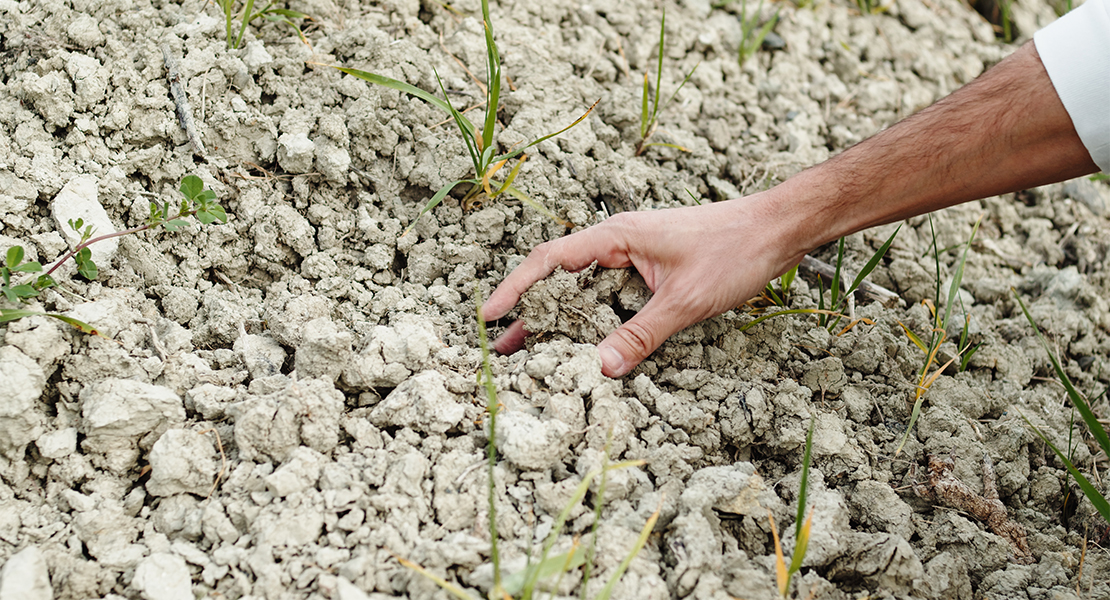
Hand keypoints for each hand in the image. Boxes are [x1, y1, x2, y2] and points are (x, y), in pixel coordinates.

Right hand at [481, 193, 805, 376]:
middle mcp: (619, 242)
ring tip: (531, 352)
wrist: (780, 228)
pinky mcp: (651, 269)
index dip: (515, 287)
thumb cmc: (736, 250)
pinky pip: (610, 294)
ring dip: (560, 318)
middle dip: (530, 313)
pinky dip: (593, 318)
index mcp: (616, 236)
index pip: (550, 260)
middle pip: (559, 278)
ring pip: (584, 288)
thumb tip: (601, 368)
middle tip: (502, 349)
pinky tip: (586, 343)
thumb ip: (642, 334)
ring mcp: (635, 255)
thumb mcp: (686, 300)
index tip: (488, 315)